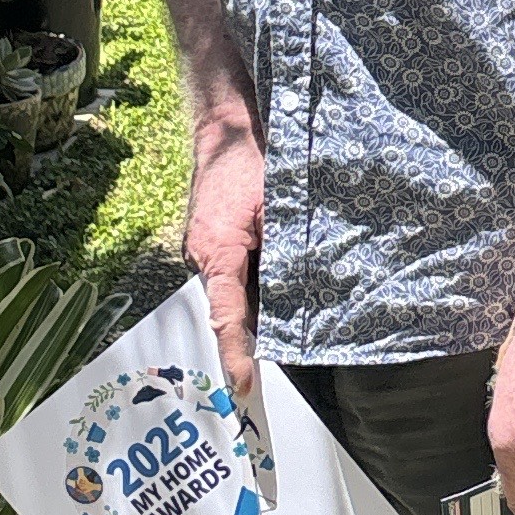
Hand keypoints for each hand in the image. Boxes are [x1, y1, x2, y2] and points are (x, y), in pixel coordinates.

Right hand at [186, 110, 265, 403]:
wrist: (228, 127)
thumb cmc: (251, 161)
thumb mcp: (276, 205)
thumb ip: (287, 248)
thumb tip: (308, 285)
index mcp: (217, 252)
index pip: (227, 316)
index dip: (237, 354)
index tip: (245, 388)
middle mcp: (205, 258)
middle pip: (231, 312)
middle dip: (251, 343)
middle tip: (273, 378)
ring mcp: (207, 253)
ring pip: (236, 297)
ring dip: (257, 316)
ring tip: (281, 347)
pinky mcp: (216, 246)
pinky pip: (236, 281)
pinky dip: (255, 294)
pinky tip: (279, 302)